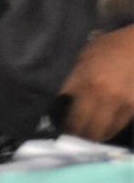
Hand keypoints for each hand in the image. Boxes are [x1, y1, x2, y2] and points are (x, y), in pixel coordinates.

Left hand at [61, 25, 133, 141]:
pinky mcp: (133, 109)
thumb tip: (61, 97)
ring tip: (85, 133)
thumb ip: (73, 78)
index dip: (60, 119)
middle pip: (84, 127)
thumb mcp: (82, 57)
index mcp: (85, 80)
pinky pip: (117, 126)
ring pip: (102, 132)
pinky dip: (108, 130)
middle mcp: (102, 96)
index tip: (56, 123)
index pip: (67, 108)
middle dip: (75, 133)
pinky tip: (102, 127)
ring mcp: (120, 105)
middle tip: (70, 133)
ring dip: (92, 135)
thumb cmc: (107, 47)